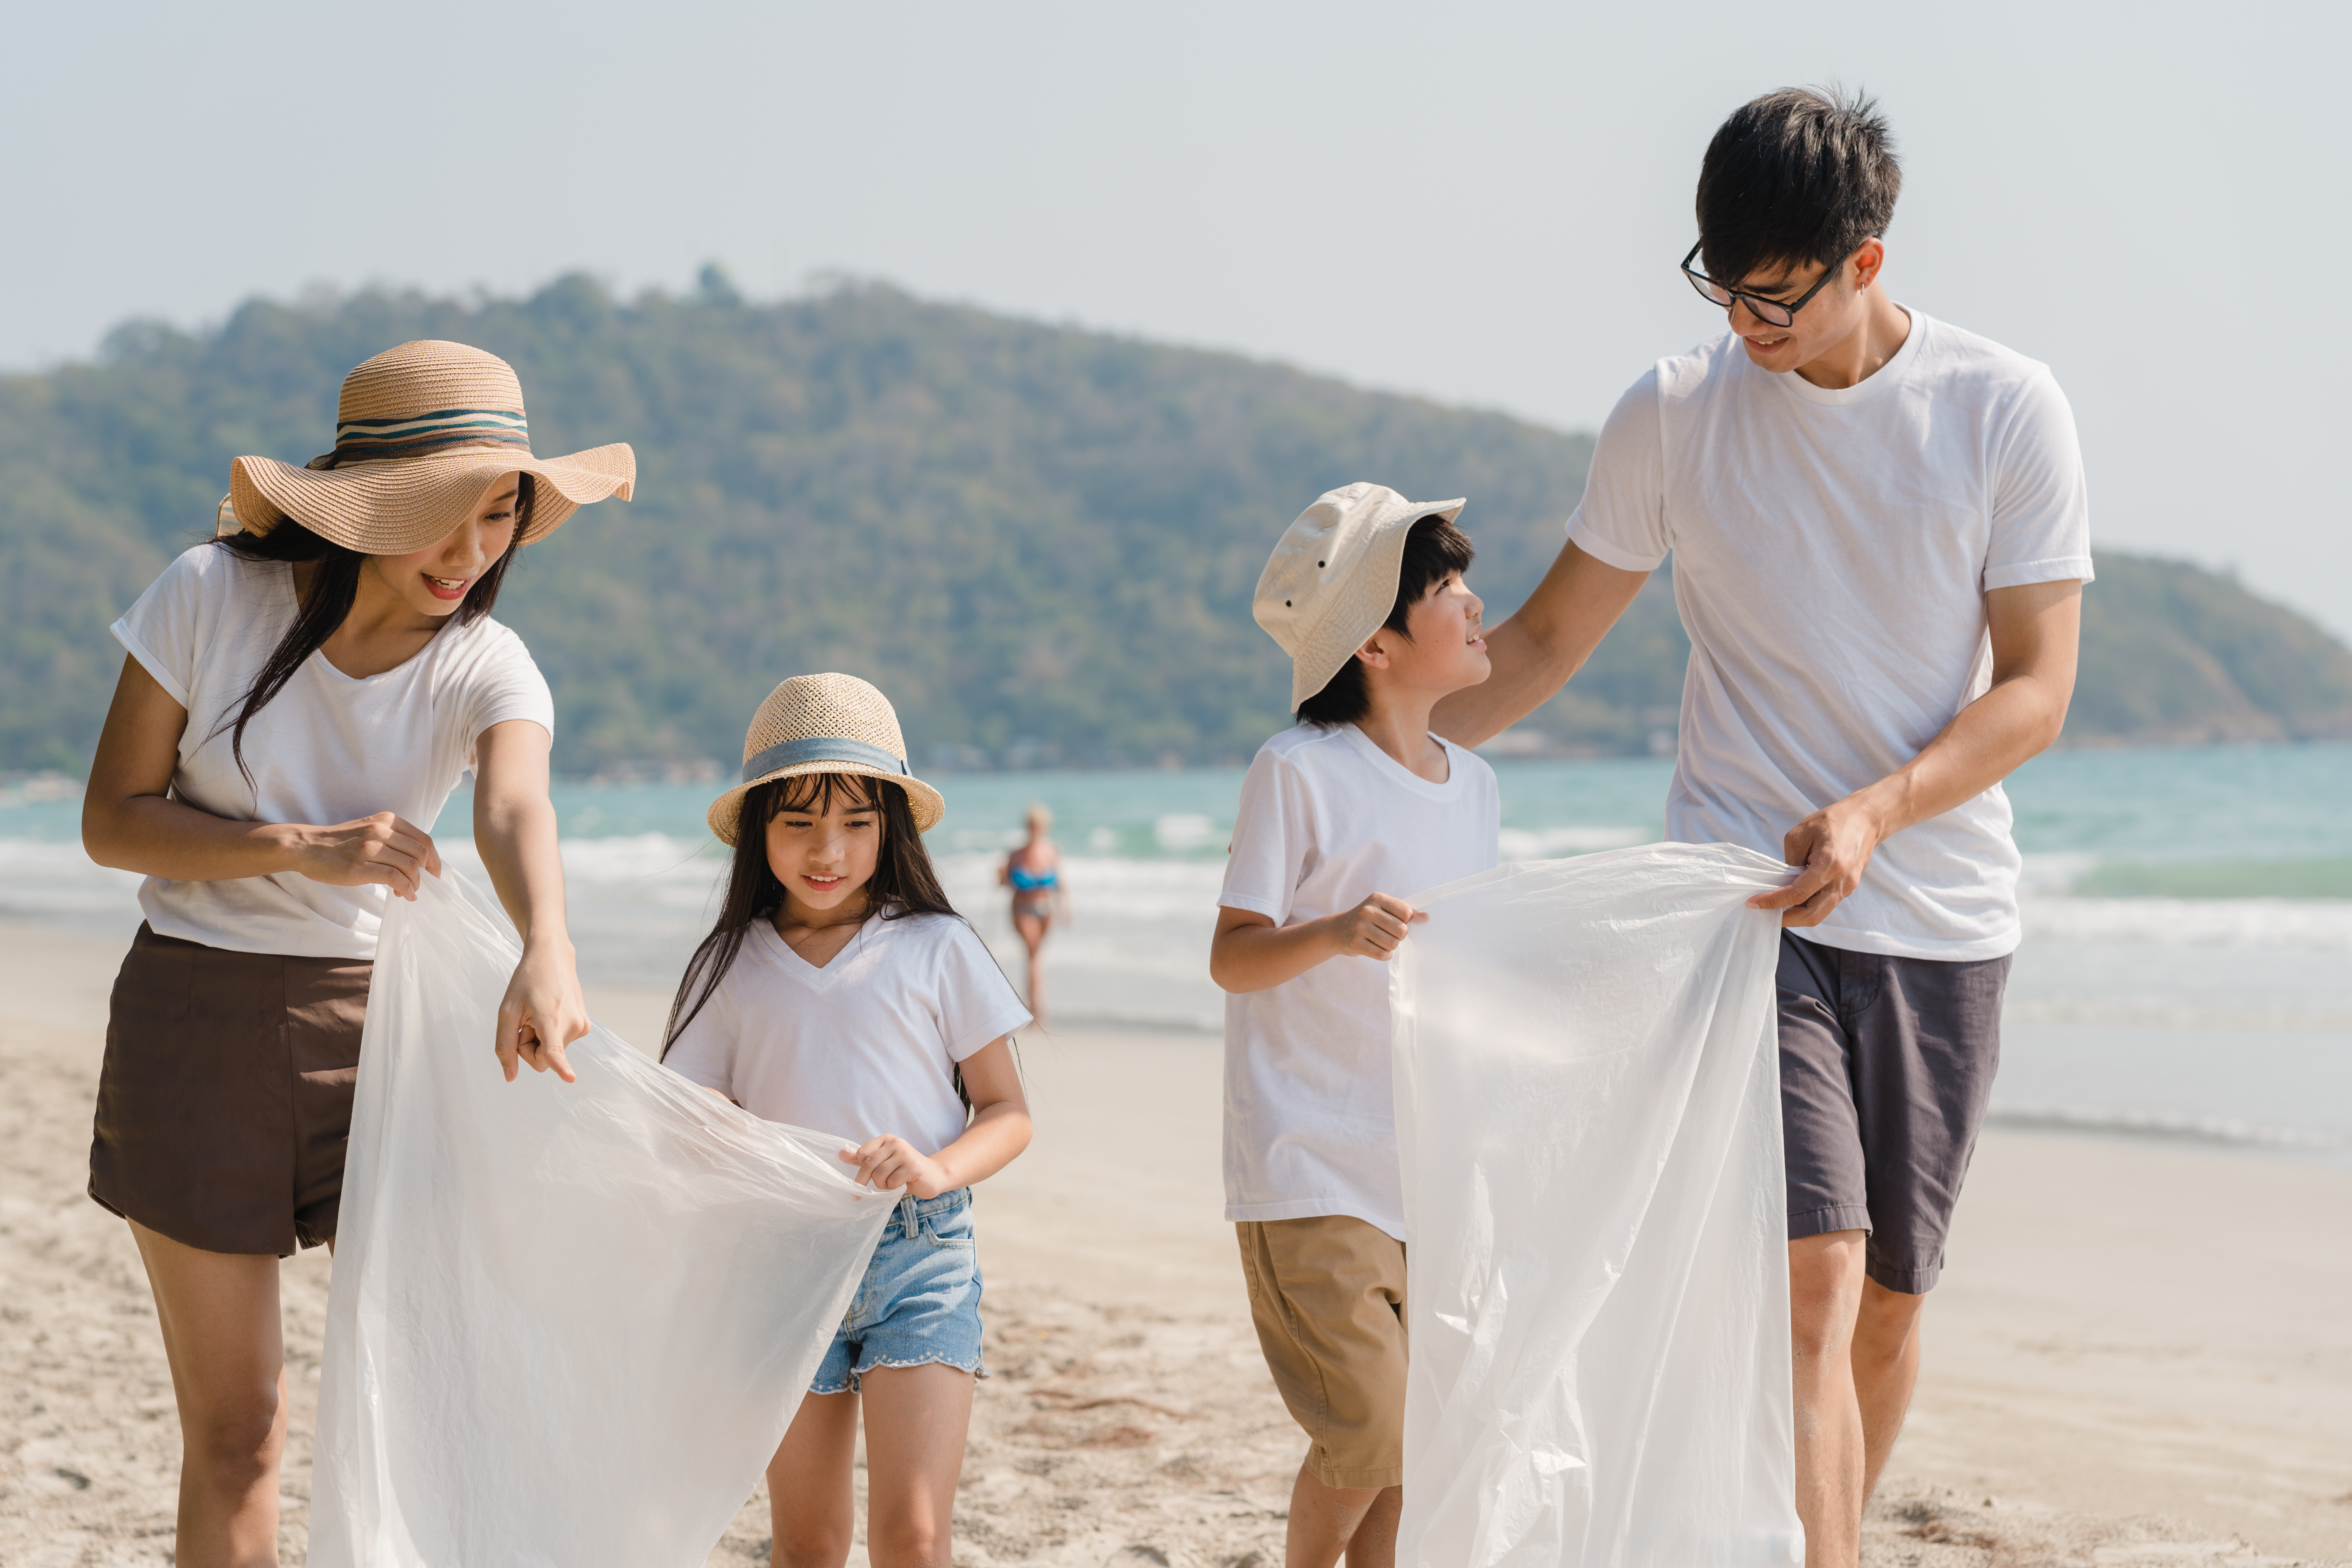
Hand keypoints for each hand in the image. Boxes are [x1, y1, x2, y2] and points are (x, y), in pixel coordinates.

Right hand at [287, 812, 441, 899]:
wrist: (307, 847)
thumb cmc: (340, 842)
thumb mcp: (369, 829)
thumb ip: (393, 839)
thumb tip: (418, 860)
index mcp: (387, 820)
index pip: (424, 839)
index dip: (434, 859)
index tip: (435, 872)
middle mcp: (381, 831)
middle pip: (421, 853)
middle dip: (426, 873)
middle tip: (420, 885)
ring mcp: (370, 848)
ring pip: (410, 867)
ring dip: (414, 883)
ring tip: (408, 891)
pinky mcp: (359, 867)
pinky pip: (394, 879)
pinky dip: (405, 889)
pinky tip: (403, 895)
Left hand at [495, 939, 588, 1083]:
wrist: (553, 957)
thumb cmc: (526, 982)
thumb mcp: (507, 1012)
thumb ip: (505, 1046)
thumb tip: (510, 1077)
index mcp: (550, 1019)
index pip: (554, 1050)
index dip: (561, 1067)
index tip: (571, 1079)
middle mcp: (572, 1025)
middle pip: (542, 1060)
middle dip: (529, 1046)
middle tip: (526, 1021)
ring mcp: (582, 1026)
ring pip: (552, 1052)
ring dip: (540, 1038)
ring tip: (538, 1012)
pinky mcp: (585, 1026)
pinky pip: (561, 1043)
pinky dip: (551, 1033)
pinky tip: (549, 1012)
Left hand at [839, 1135, 949, 1196]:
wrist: (934, 1175)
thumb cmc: (905, 1169)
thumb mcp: (883, 1161)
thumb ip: (863, 1158)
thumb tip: (840, 1153)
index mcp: (886, 1139)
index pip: (862, 1154)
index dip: (860, 1170)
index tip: (862, 1181)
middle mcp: (895, 1143)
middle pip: (869, 1165)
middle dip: (865, 1181)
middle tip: (863, 1193)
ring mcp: (905, 1153)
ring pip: (879, 1175)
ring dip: (882, 1186)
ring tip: (892, 1184)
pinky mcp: (913, 1166)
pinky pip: (892, 1182)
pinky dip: (893, 1188)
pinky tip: (902, 1185)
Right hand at [1328, 892, 1426, 959]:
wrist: (1337, 930)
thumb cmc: (1367, 920)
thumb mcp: (1384, 910)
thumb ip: (1406, 913)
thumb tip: (1427, 918)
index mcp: (1377, 898)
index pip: (1407, 913)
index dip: (1406, 921)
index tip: (1395, 922)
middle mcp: (1367, 910)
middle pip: (1401, 930)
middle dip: (1399, 936)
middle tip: (1388, 934)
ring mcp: (1360, 927)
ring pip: (1393, 944)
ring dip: (1391, 947)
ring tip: (1381, 941)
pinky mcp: (1355, 943)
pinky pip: (1382, 954)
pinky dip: (1384, 955)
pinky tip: (1377, 948)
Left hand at [1748, 796, 1888, 926]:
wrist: (1865, 818)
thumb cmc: (1832, 821)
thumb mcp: (1800, 834)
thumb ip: (1790, 861)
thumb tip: (1782, 882)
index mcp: (1829, 866)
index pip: (1797, 894)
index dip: (1773, 901)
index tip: (1754, 903)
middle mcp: (1842, 881)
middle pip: (1811, 915)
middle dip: (1786, 919)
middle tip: (1765, 913)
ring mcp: (1848, 887)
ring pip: (1819, 914)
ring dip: (1797, 915)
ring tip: (1777, 908)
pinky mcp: (1849, 887)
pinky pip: (1826, 904)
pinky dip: (1808, 906)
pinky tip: (1794, 900)